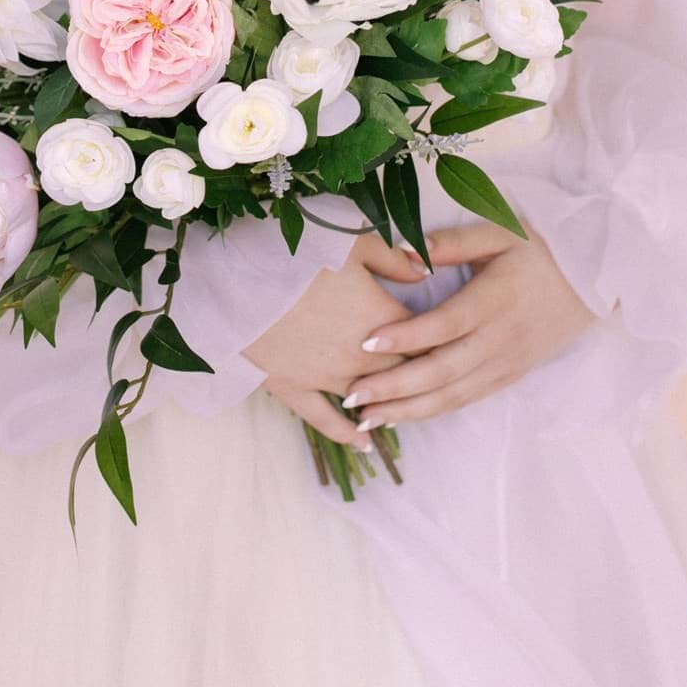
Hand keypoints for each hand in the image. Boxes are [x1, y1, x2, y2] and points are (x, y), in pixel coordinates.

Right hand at [244, 231, 430, 446]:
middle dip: (419, 369)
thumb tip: (425, 271)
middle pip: (405, 370)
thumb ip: (393, 259)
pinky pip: (328, 422)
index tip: (449, 335)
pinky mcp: (297, 390)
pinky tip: (366, 443)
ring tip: (404, 407)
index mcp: (382, 318)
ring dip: (390, 403)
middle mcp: (363, 356)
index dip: (438, 336)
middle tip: (432, 369)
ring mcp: (329, 378)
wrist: (238, 282)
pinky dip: (350, 434)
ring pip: (372, 398)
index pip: (426, 336)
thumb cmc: (297, 255)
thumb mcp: (351, 243)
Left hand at [340, 220, 596, 428]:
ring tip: (366, 419)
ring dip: (408, 410)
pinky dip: (434, 411)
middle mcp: (500, 339)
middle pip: (442, 371)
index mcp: (494, 300)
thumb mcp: (501, 231)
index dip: (406, 337)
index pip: (445, 325)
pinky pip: (468, 399)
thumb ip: (454, 242)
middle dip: (394, 388)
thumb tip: (406, 250)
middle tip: (351, 397)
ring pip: (453, 395)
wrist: (593, 280)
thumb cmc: (540, 249)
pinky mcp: (511, 375)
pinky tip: (403, 415)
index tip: (365, 342)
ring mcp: (506, 363)